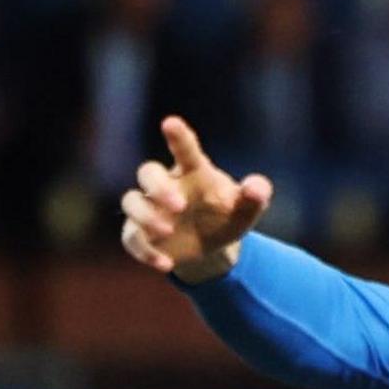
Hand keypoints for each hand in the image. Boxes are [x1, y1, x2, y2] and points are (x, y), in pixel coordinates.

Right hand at [121, 116, 273, 283]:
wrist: (210, 245)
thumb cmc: (227, 215)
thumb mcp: (247, 209)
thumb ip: (256, 195)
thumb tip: (257, 188)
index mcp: (193, 172)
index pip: (186, 150)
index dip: (179, 137)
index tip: (171, 123)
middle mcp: (166, 185)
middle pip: (148, 172)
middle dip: (159, 186)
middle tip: (180, 205)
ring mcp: (149, 208)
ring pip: (131, 201)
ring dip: (146, 215)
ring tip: (168, 231)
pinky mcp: (139, 233)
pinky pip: (131, 238)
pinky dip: (145, 251)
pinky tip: (166, 264)